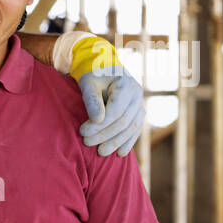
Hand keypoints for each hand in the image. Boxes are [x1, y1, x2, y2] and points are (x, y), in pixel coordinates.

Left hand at [73, 37, 144, 156]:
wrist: (105, 69)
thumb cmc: (94, 75)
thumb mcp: (88, 83)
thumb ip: (92, 100)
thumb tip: (97, 120)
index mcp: (126, 86)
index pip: (114, 111)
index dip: (99, 125)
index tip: (82, 132)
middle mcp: (137, 95)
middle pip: (123, 122)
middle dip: (105, 135)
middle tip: (87, 143)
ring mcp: (140, 105)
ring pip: (131, 128)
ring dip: (116, 142)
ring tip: (101, 152)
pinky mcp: (139, 113)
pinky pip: (136, 130)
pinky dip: (128, 142)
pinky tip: (120, 153)